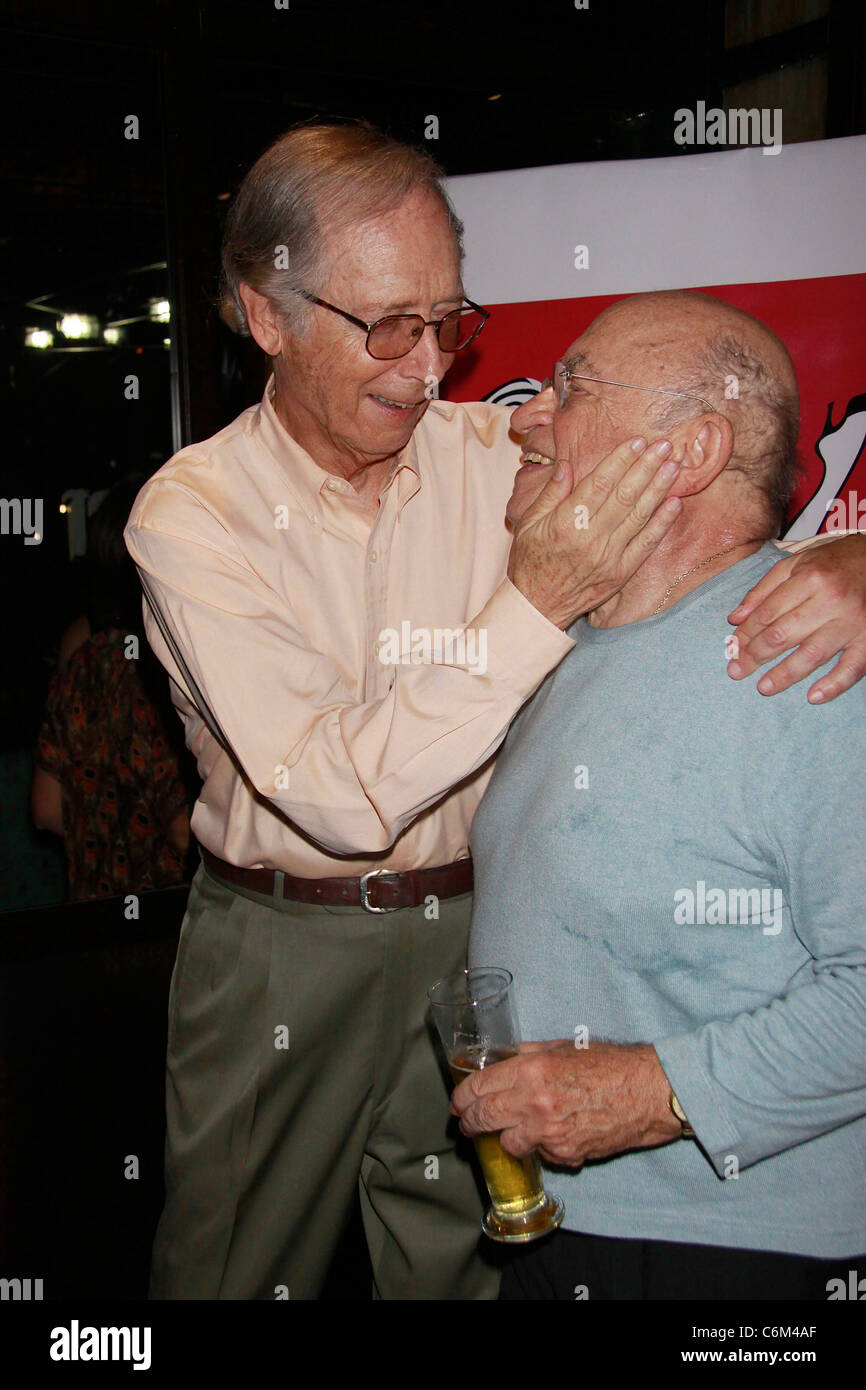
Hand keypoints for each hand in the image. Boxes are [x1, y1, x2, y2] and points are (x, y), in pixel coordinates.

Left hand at [450, 1041, 680, 1165]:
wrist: (647, 1093)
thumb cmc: (610, 1064)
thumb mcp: (562, 1047)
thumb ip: (527, 1054)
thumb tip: (500, 1059)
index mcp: (531, 1071)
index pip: (478, 1088)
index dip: (461, 1097)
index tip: (457, 1102)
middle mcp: (535, 1103)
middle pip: (483, 1119)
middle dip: (469, 1123)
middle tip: (466, 1123)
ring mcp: (549, 1133)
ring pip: (507, 1144)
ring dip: (506, 1138)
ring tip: (510, 1130)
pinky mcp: (566, 1154)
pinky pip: (541, 1154)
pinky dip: (542, 1146)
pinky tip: (554, 1133)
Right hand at [507, 438, 682, 628]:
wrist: (537, 607)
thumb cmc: (529, 562)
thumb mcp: (528, 524)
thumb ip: (550, 494)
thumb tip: (566, 465)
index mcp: (566, 522)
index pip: (600, 483)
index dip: (621, 460)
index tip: (637, 441)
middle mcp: (590, 538)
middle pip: (625, 495)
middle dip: (647, 467)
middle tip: (664, 445)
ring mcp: (609, 557)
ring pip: (639, 516)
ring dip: (659, 489)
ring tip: (674, 466)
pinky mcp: (621, 573)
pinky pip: (646, 544)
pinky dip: (662, 523)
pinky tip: (674, 503)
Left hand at [727, 534, 865, 701]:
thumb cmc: (832, 563)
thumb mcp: (795, 564)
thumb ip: (764, 590)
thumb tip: (735, 618)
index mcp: (809, 578)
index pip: (768, 613)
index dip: (746, 634)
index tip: (732, 649)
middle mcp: (830, 600)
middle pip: (784, 634)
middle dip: (756, 655)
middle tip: (737, 671)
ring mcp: (852, 621)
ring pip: (813, 654)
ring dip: (785, 674)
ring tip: (764, 687)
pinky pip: (853, 666)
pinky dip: (835, 684)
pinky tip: (814, 696)